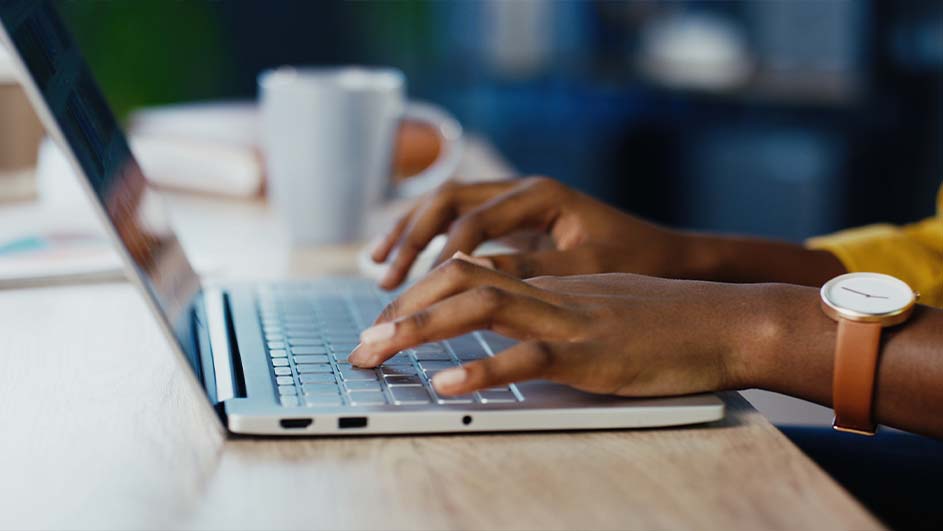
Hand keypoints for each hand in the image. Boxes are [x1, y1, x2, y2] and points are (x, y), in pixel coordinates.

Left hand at [349, 257, 773, 396]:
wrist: (727, 320)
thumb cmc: (668, 320)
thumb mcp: (600, 307)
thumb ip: (554, 312)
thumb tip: (512, 332)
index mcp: (548, 282)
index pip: (467, 272)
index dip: (418, 294)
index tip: (383, 323)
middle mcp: (549, 292)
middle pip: (458, 280)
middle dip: (401, 309)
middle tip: (361, 344)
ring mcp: (569, 319)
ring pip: (480, 307)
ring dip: (420, 329)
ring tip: (376, 352)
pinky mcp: (592, 353)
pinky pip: (528, 357)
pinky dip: (483, 371)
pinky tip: (447, 386)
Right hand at [371, 177, 689, 289]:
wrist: (667, 255)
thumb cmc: (636, 260)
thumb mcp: (585, 268)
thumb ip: (530, 270)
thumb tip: (471, 280)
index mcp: (541, 194)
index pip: (473, 220)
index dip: (437, 254)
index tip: (411, 289)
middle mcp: (522, 190)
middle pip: (447, 201)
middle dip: (410, 238)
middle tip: (385, 278)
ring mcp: (514, 203)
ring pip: (445, 206)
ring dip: (409, 234)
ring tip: (378, 268)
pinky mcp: (512, 223)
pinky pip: (456, 224)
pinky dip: (427, 242)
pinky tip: (407, 266)